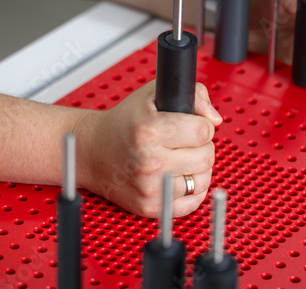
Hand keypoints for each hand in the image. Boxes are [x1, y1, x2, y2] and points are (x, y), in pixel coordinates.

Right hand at [73, 80, 221, 217]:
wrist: (91, 151)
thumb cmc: (123, 123)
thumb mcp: (153, 96)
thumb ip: (193, 96)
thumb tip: (214, 119)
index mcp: (149, 132)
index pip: (203, 132)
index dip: (202, 126)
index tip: (190, 125)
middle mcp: (150, 162)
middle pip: (207, 157)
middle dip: (201, 146)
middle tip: (183, 142)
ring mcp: (150, 189)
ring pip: (203, 180)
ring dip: (197, 169)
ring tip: (179, 159)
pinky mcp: (150, 208)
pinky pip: (193, 202)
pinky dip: (191, 190)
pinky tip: (178, 177)